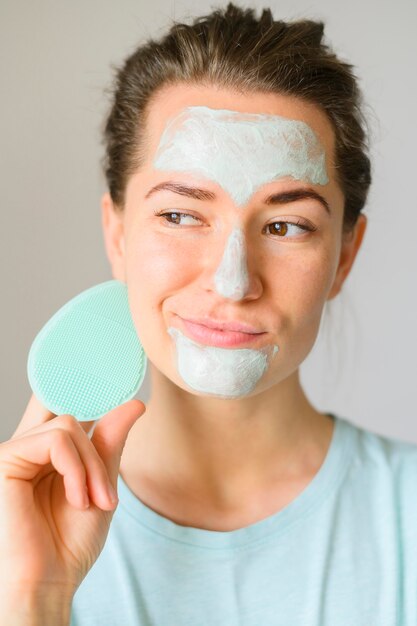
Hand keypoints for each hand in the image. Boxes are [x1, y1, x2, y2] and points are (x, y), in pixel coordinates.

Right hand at [0, 393, 145, 598]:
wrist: (48, 582)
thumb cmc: (69, 542)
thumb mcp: (100, 486)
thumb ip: (110, 443)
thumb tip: (135, 403)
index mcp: (45, 455)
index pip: (60, 409)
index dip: (79, 390)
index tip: (113, 387)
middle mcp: (27, 449)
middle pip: (72, 419)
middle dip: (97, 456)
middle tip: (106, 498)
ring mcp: (14, 452)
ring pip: (68, 426)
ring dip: (92, 467)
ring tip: (94, 503)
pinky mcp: (5, 459)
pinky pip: (56, 441)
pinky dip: (77, 470)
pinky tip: (78, 500)